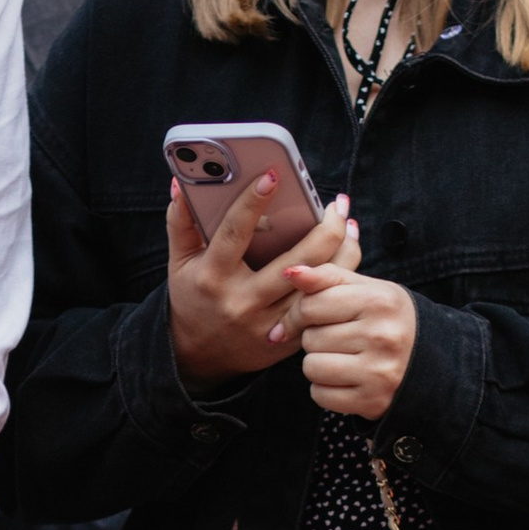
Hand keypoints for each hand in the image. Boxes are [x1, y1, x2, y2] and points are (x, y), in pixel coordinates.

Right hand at [168, 177, 353, 387]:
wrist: (200, 355)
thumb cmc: (193, 297)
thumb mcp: (180, 262)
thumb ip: (181, 221)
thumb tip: (180, 181)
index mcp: (214, 277)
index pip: (235, 233)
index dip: (252, 203)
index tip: (273, 174)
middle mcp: (244, 301)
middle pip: (298, 261)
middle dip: (325, 228)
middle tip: (337, 203)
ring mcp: (270, 324)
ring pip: (320, 285)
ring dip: (343, 251)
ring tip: (348, 224)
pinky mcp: (289, 339)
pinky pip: (323, 306)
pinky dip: (340, 278)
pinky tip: (347, 254)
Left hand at [284, 239, 416, 421]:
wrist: (431, 363)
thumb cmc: (388, 320)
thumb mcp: (367, 289)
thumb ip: (328, 276)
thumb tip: (290, 273)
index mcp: (380, 301)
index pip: (311, 305)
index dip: (299, 313)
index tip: (305, 319)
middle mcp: (382, 336)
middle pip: (310, 338)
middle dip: (317, 339)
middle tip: (342, 340)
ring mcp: (379, 372)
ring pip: (312, 367)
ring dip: (319, 365)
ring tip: (343, 359)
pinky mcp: (373, 401)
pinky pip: (320, 395)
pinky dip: (326, 390)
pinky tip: (347, 380)